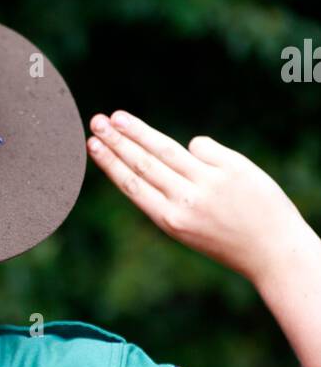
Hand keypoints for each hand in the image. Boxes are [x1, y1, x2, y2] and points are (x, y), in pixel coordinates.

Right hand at [86, 110, 312, 289]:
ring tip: (117, 117)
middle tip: (96, 121)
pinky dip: (199, 150)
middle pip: (143, 163)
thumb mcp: (190, 227)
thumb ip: (176, 191)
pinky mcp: (233, 168)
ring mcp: (209, 183)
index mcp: (170, 221)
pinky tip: (207, 164)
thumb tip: (177, 148)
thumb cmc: (230, 239)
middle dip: (116, 141)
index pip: (132, 184)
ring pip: (166, 149)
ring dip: (138, 131)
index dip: (110, 162)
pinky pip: (203, 147)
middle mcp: (186, 201)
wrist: (274, 249)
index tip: (92, 145)